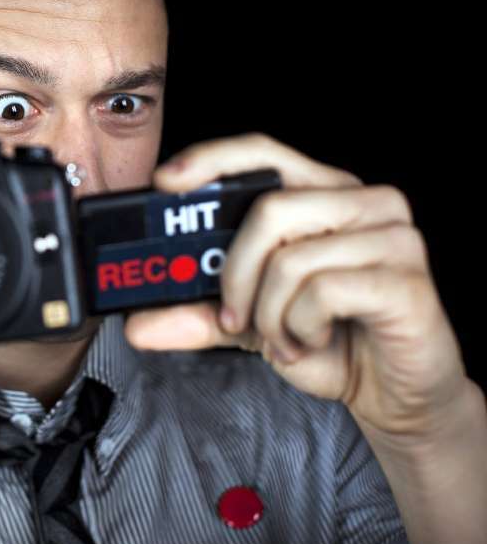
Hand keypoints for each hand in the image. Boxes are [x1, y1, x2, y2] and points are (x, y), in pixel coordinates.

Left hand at [124, 132, 470, 441]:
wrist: (396, 393)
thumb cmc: (331, 341)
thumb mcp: (251, 323)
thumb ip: (197, 314)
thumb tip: (136, 321)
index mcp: (324, 193)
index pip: (264, 151)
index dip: (212, 158)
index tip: (165, 182)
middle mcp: (364, 201)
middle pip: (269, 209)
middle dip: (235, 274)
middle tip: (232, 318)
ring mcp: (392, 237)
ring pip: (291, 258)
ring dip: (270, 314)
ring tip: (285, 339)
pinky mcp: (407, 279)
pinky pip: (323, 292)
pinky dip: (300, 329)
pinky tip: (312, 343)